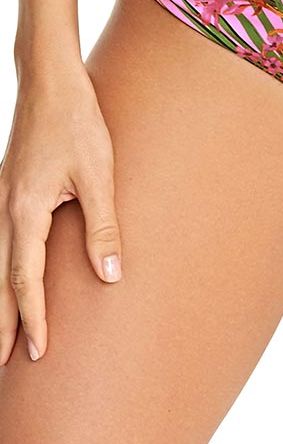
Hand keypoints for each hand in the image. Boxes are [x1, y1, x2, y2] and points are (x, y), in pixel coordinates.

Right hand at [0, 44, 121, 362]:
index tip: (38, 352)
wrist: (50, 79)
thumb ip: (103, 224)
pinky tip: (5, 276)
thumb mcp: (99, 172)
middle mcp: (5, 209)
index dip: (32, 318)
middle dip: (2, 323)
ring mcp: (2, 197)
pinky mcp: (8, 187)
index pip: (25, 279)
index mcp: (25, 210)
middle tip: (3, 364)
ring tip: (1, 332)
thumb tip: (110, 275)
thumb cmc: (77, 120)